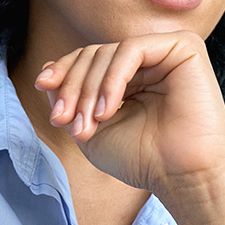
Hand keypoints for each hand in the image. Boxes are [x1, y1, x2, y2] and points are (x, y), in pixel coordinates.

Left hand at [34, 32, 224, 224]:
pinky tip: (108, 110)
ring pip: (108, 52)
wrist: (182, 176)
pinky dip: (112, 79)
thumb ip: (68, 100)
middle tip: (63, 120)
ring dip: (88, 89)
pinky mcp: (184, 47)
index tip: (40, 85)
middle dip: (72, 87)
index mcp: (130, 77)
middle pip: (94, 54)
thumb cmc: (142, 159)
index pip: (89, 60)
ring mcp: (166, 52)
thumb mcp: (90, 130)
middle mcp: (149, 60)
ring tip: (88, 125)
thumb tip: (47, 71)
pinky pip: (132, 50)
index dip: (63, 70)